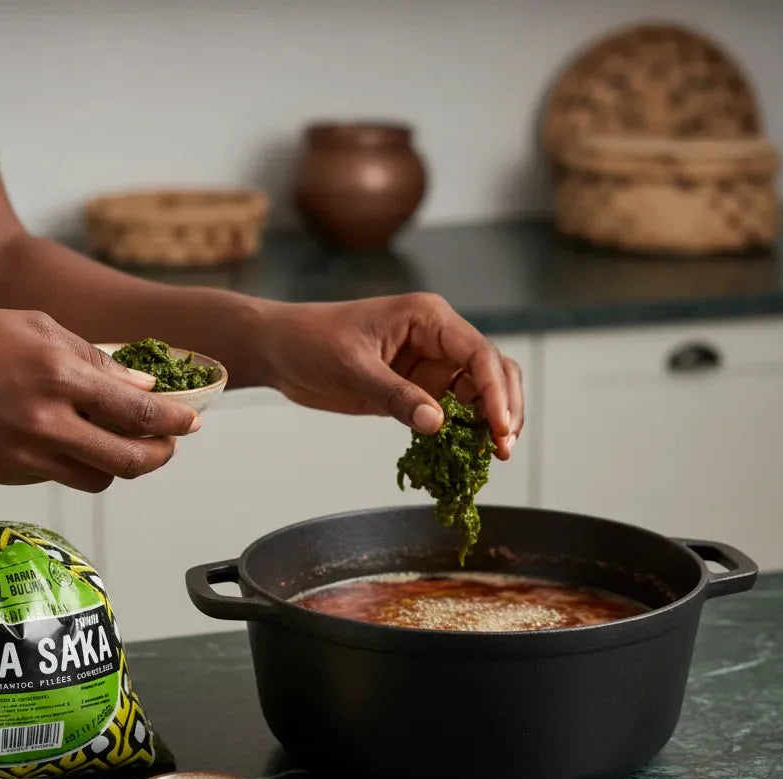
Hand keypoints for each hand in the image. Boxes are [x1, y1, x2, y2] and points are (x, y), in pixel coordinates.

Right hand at [0, 305, 198, 490]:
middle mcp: (48, 422)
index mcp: (61, 377)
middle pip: (129, 462)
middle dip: (160, 456)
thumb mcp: (38, 328)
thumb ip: (95, 360)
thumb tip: (141, 384)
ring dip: (117, 465)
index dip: (176, 422)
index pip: (140, 412)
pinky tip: (64, 438)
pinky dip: (72, 462)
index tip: (193, 422)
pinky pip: (58, 476)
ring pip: (97, 479)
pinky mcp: (6, 473)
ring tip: (118, 442)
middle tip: (167, 445)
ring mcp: (25, 454)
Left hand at [259, 293, 523, 458]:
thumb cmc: (310, 342)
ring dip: (488, 423)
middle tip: (502, 450)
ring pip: (478, 394)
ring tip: (491, 457)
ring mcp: (428, 366)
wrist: (280, 350)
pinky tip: (463, 456)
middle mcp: (437, 339)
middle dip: (503, 408)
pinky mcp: (415, 390)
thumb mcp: (352, 368)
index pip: (479, 354)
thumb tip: (437, 425)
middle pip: (492, 371)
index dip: (496, 392)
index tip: (500, 429)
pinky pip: (450, 412)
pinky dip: (461, 433)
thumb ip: (395, 395)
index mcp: (428, 318)